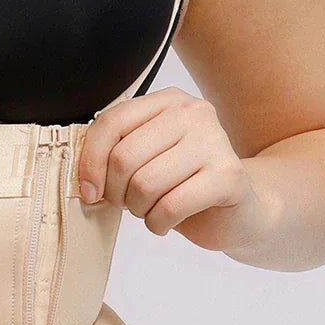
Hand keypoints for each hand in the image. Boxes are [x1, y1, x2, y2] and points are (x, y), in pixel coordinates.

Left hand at [80, 86, 272, 251]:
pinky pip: (170, 206)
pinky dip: (158, 223)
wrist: (240, 211)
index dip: (90, 162)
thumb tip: (84, 176)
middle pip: (124, 157)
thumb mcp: (148, 159)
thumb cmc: (185, 184)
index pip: (111, 123)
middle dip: (117, 192)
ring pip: (145, 184)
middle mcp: (194, 113)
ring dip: (138, 209)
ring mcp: (215, 141)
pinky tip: (166, 221)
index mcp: (168, 101)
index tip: (89, 190)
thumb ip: (118, 152)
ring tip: (150, 210)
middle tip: (129, 202)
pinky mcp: (229, 176)